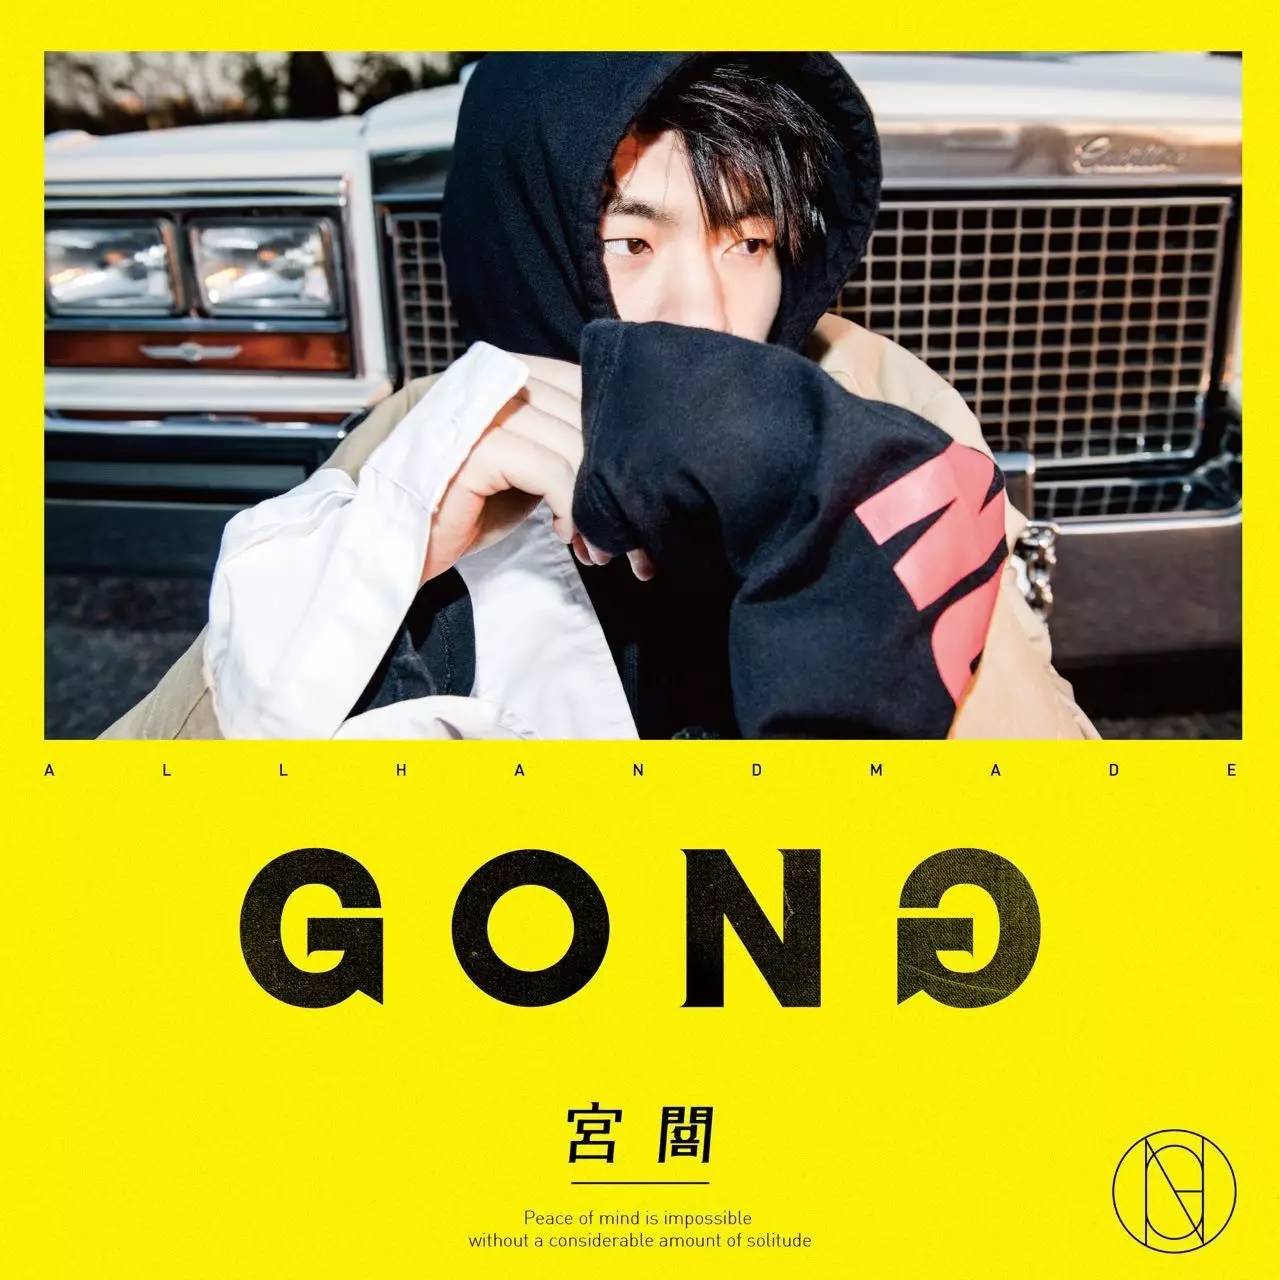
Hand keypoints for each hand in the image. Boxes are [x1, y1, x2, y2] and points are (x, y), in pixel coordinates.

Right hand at [421, 353, 654, 583]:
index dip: (613, 433)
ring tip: (599, 544)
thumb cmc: (457, 512)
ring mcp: (476, 410)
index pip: (581, 383)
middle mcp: (488, 380)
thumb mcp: (519, 468)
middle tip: (629, 533)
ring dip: (597, 501)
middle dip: (614, 475)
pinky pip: (548, 469)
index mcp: (500, 374)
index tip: (631, 490)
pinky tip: (566, 534)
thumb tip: (622, 455)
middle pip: (583, 411)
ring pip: (572, 441)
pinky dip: (570, 506)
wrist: (392, 550)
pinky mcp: (470, 447)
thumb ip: (556, 442)